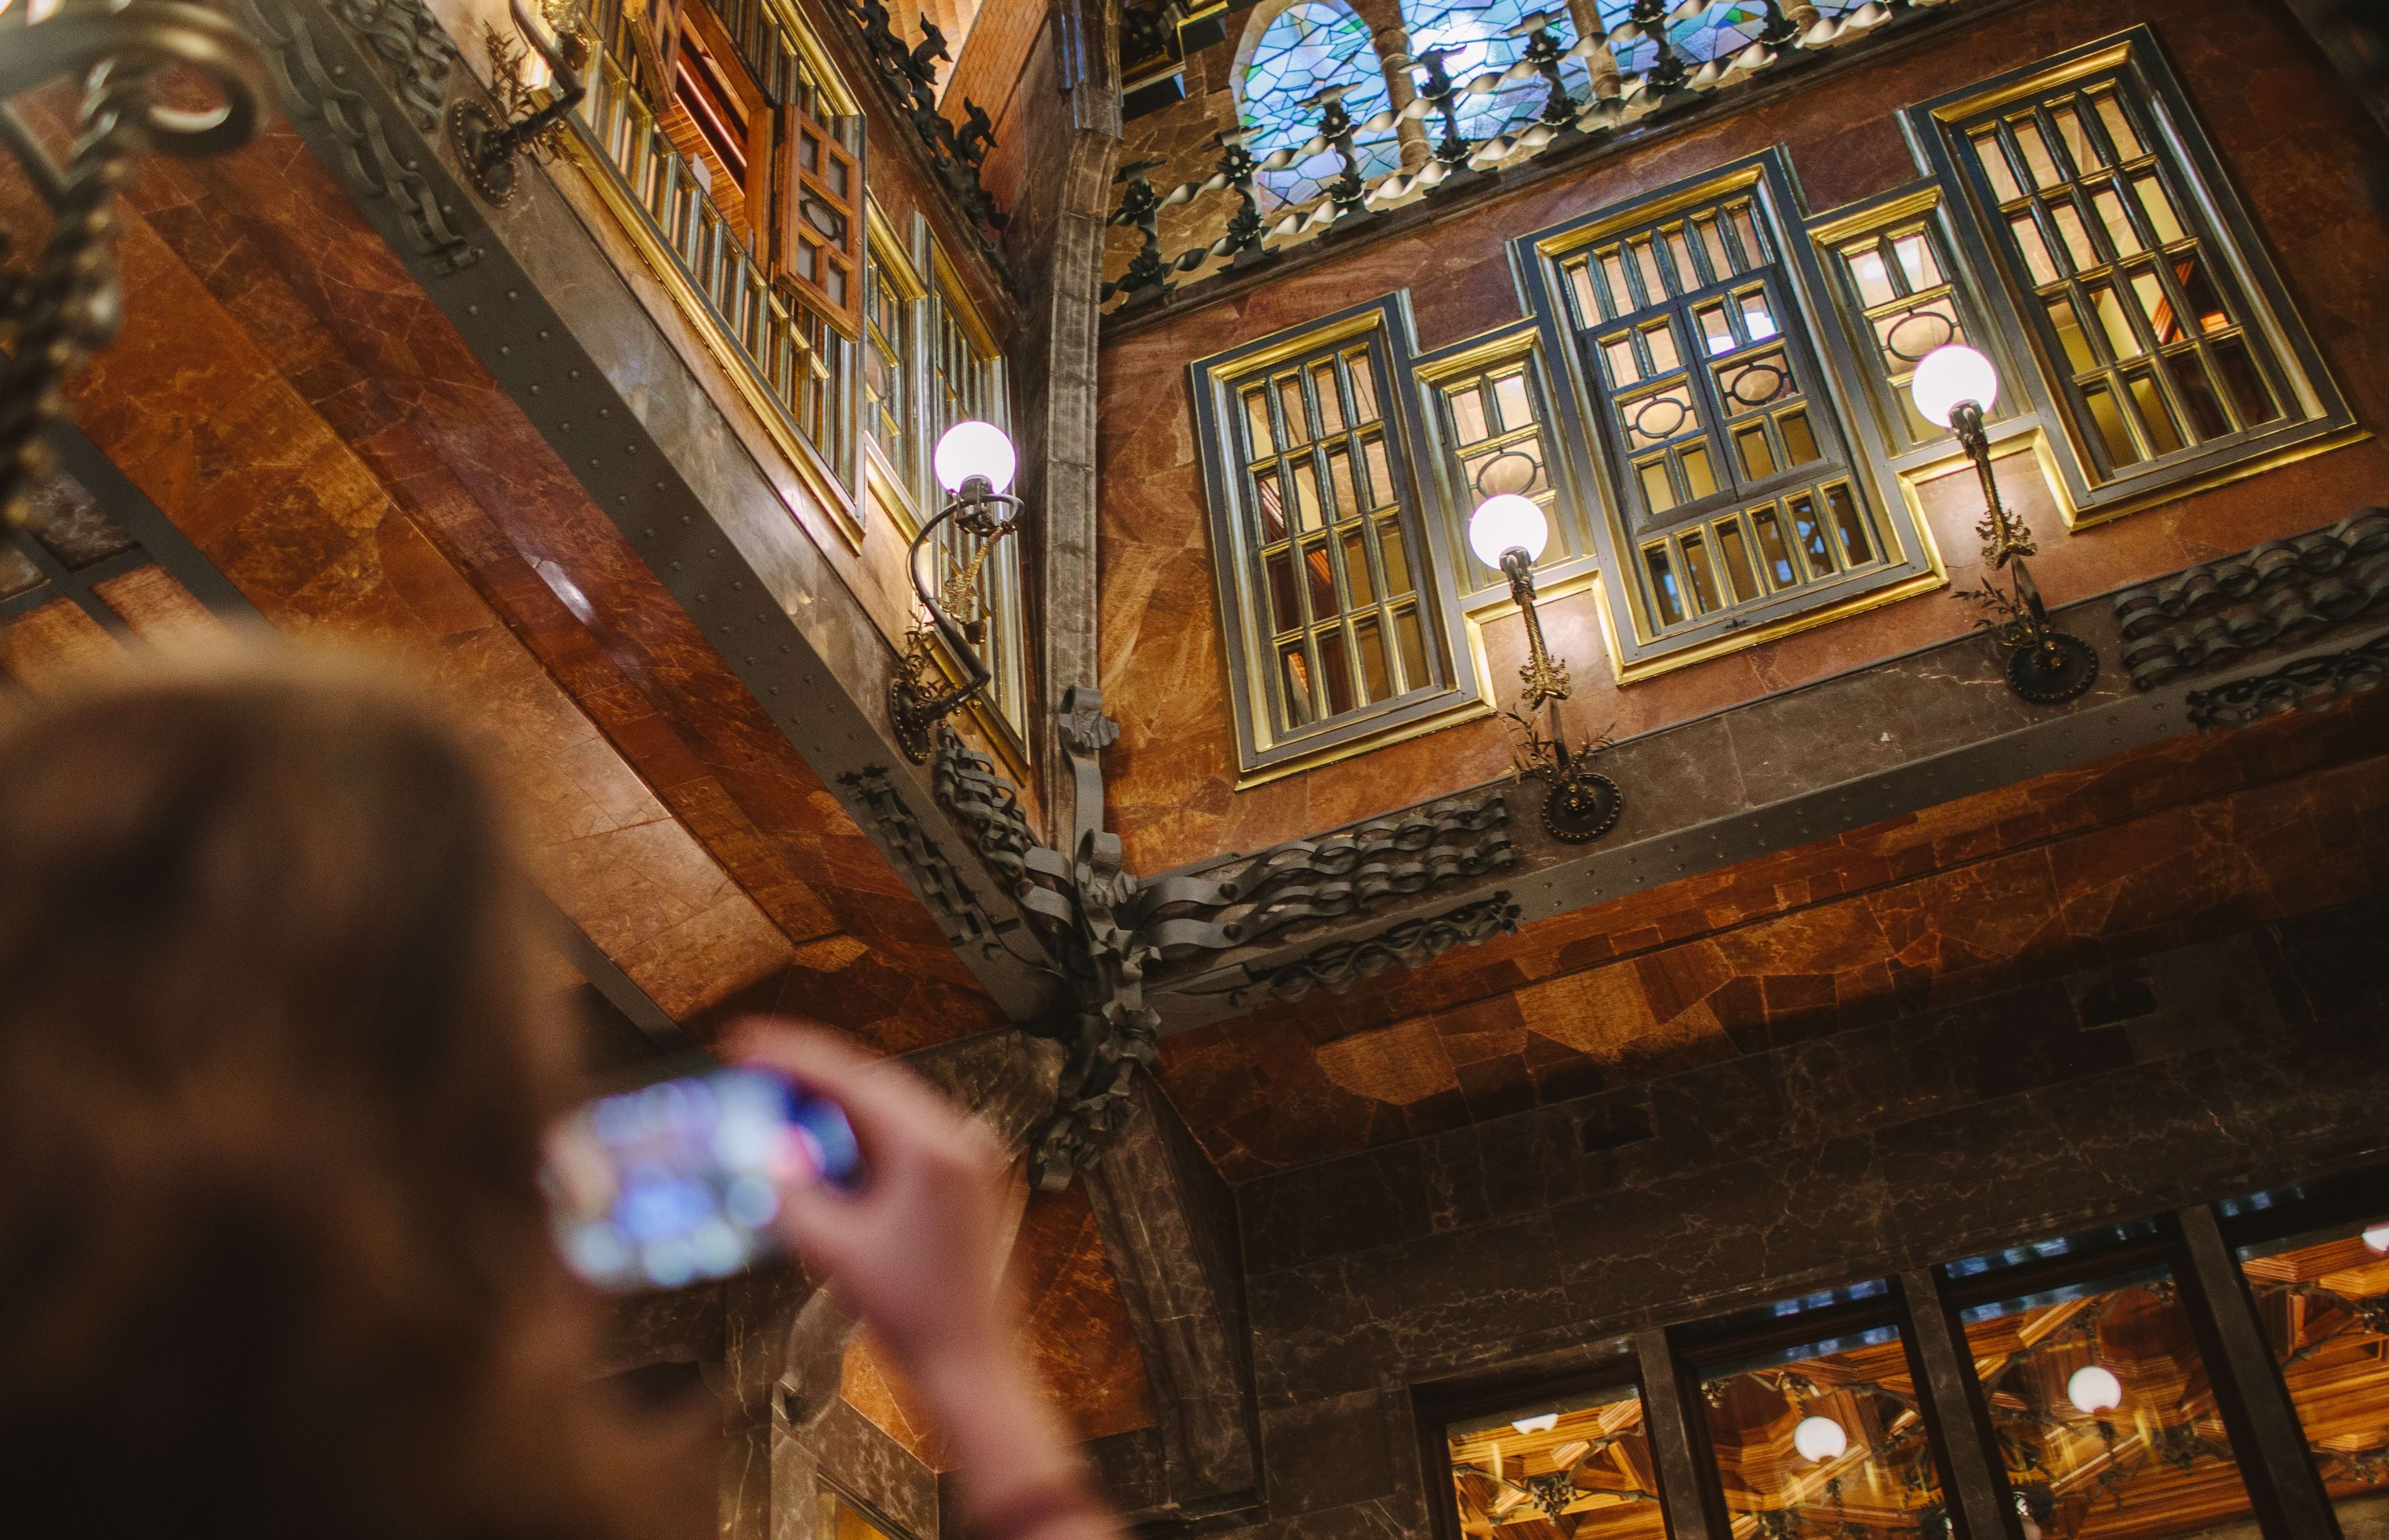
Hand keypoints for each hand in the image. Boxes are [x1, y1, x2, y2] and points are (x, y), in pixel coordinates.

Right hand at [726, 1020, 1009, 1378]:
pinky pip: (904, 1134)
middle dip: (808, 1072)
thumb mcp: (835, 1250)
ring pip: (886, 1105)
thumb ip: (789, 1196)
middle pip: (870, 1082)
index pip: (851, 1078)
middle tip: (752, 1062)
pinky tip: (823, 1137)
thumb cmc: (918, 1316)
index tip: (749, 1041)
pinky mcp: (963, 1179)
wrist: (969, 1363)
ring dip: (832, 1100)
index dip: (792, 1055)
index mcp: (933, 1148)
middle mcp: (959, 1141)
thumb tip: (754, 1155)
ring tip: (777, 1095)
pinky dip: (859, 1130)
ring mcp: (968, 1157)